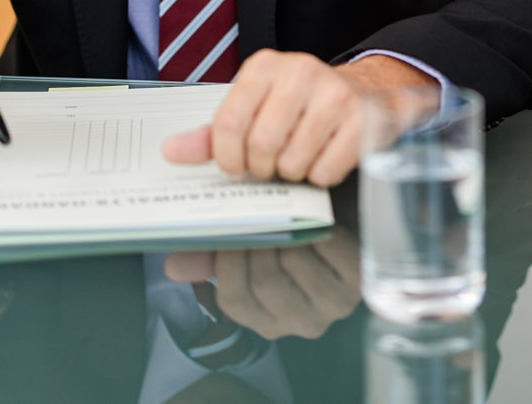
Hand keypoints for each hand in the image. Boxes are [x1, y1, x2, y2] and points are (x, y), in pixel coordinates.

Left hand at [160, 51, 434, 186]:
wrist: (363, 91)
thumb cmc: (299, 105)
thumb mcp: (253, 109)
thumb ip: (212, 135)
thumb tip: (171, 152)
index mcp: (265, 67)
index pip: (228, 124)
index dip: (228, 158)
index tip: (236, 165)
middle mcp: (301, 72)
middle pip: (261, 146)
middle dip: (262, 168)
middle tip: (271, 164)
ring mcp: (335, 94)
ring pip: (293, 162)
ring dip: (292, 172)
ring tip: (299, 155)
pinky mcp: (363, 120)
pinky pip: (325, 171)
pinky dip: (320, 175)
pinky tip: (324, 155)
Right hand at [164, 228, 360, 340]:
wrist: (344, 220)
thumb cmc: (294, 233)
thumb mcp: (252, 244)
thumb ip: (212, 254)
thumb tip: (173, 266)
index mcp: (267, 319)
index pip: (235, 300)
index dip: (226, 264)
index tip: (226, 231)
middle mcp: (300, 322)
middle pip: (265, 284)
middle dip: (255, 243)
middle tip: (252, 211)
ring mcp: (332, 306)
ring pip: (296, 265)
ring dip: (286, 233)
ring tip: (279, 209)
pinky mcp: (358, 282)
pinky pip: (331, 252)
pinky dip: (318, 229)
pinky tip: (314, 215)